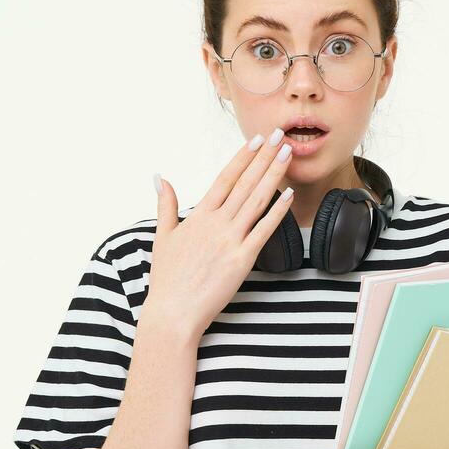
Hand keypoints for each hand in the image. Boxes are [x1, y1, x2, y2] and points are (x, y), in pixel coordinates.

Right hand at [145, 130, 294, 338]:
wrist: (173, 312)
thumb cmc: (167, 279)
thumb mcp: (162, 236)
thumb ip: (166, 205)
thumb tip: (160, 178)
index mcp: (198, 216)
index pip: (224, 178)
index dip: (242, 157)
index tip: (256, 140)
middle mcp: (216, 224)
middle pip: (245, 183)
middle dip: (264, 157)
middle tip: (279, 136)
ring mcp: (230, 241)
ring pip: (256, 201)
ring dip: (274, 175)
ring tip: (287, 155)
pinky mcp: (242, 260)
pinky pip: (263, 231)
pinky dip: (277, 212)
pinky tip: (288, 195)